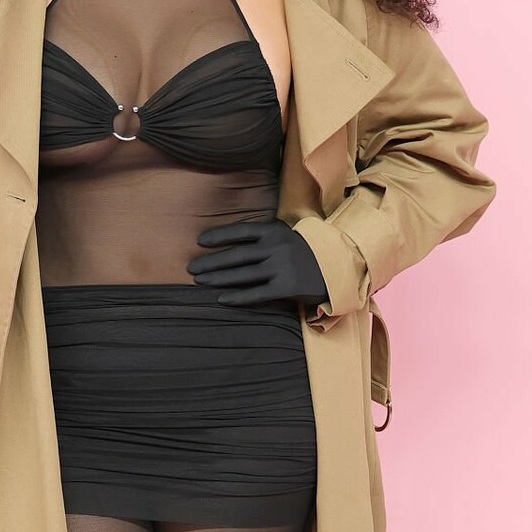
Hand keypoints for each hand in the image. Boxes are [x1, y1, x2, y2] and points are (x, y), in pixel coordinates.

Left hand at [186, 219, 329, 306]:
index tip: (200, 241)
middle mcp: (276, 248)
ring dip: (218, 279)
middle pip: (236, 255)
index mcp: (275, 231)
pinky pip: (256, 294)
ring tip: (200, 282)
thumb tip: (236, 243)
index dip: (219, 236)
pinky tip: (222, 299)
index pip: (241, 231)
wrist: (340, 266)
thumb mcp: (288, 235)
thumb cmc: (309, 250)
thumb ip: (265, 237)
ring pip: (242, 275)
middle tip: (191, 268)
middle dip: (211, 262)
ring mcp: (281, 268)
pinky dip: (238, 297)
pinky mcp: (287, 288)